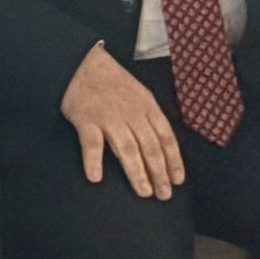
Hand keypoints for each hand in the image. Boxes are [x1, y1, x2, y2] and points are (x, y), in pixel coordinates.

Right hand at [61, 42, 184, 197]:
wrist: (82, 63)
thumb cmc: (111, 81)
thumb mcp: (139, 93)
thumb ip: (148, 117)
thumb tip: (160, 144)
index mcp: (148, 107)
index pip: (166, 138)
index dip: (174, 161)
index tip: (178, 180)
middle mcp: (132, 114)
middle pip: (150, 148)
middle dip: (159, 173)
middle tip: (164, 195)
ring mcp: (109, 117)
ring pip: (128, 149)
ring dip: (137, 172)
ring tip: (144, 192)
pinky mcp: (86, 120)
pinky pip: (92, 144)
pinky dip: (93, 161)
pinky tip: (95, 177)